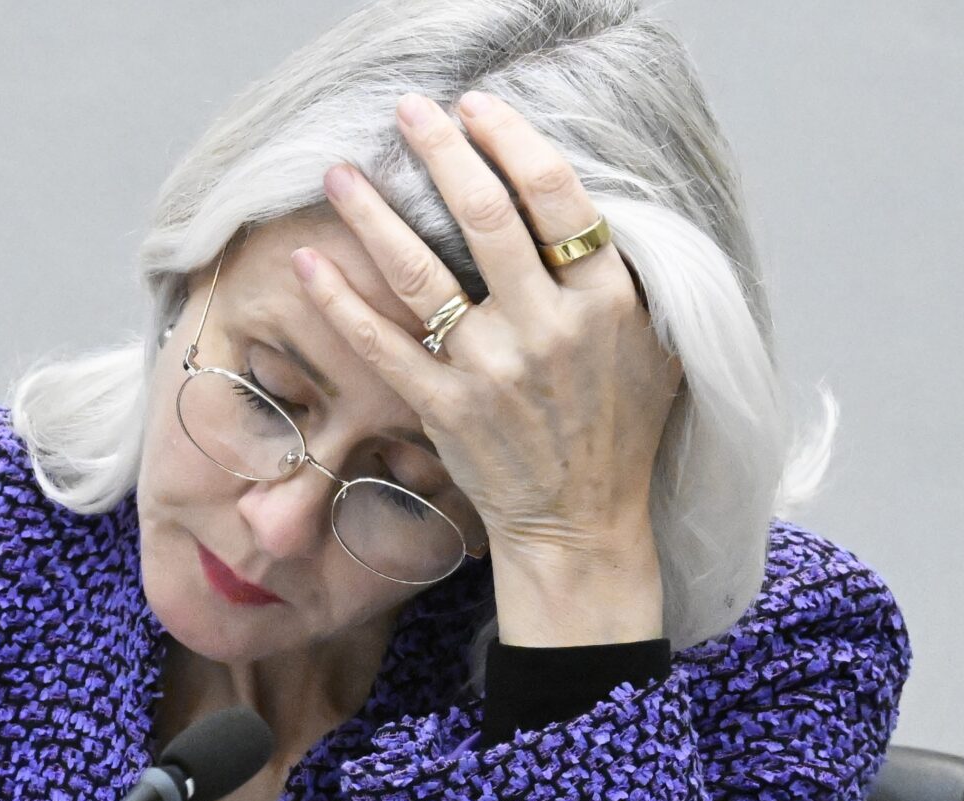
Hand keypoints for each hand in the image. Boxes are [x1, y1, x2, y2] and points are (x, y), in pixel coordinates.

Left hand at [295, 90, 681, 635]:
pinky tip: (309, 261)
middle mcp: (548, 328)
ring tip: (341, 171)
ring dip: (376, 214)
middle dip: (443, 152)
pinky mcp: (446, 408)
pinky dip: (340, 300)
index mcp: (606, 302)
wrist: (583, 526)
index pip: (557, 198)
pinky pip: (383, 343)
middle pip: (488, 217)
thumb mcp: (653, 348)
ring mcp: (493, 369)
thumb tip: (586, 210)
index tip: (478, 110)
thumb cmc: (618, 433)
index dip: (513, 142)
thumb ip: (628, 278)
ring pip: (423, 272)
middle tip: (409, 111)